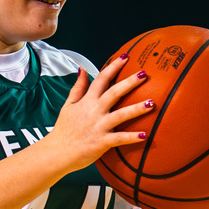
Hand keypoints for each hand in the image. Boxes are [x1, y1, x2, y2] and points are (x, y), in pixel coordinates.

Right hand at [46, 56, 154, 171]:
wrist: (57, 152)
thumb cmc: (64, 130)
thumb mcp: (68, 105)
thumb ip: (78, 87)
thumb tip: (82, 69)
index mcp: (87, 101)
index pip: (101, 79)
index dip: (113, 67)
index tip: (126, 57)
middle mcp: (94, 111)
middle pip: (114, 93)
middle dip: (129, 82)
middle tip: (144, 74)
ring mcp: (99, 126)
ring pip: (120, 115)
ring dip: (136, 109)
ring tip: (151, 103)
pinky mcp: (102, 142)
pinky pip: (119, 138)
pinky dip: (131, 137)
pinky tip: (144, 135)